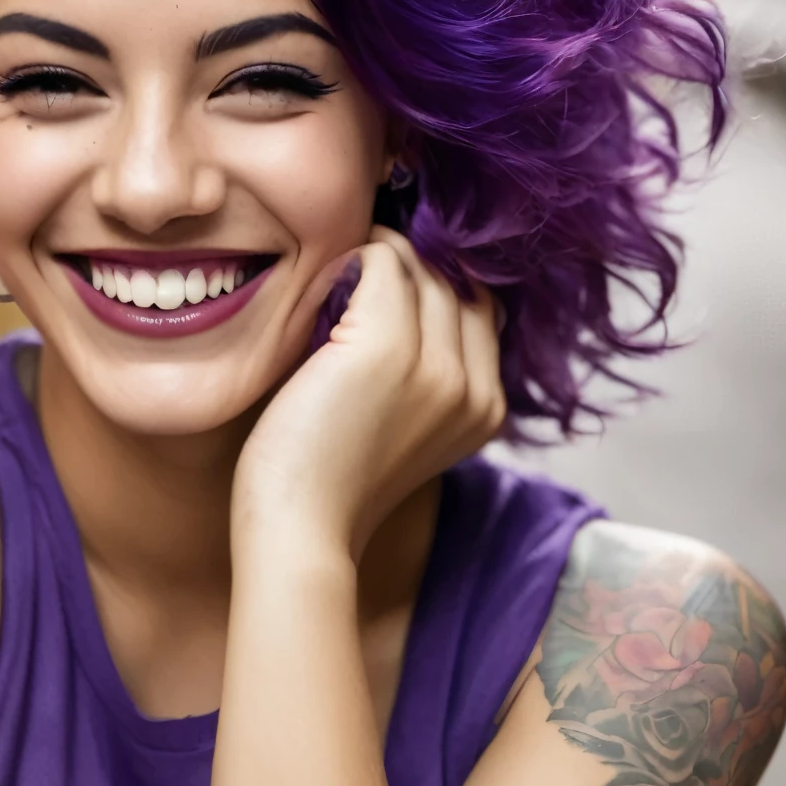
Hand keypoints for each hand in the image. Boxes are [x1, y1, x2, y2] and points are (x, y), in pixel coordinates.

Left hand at [233, 229, 505, 559]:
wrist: (299, 529)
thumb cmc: (328, 480)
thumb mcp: (403, 428)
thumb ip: (424, 379)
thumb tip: (401, 297)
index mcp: (486, 410)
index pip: (479, 310)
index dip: (437, 287)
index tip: (387, 282)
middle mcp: (472, 385)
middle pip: (456, 284)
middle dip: (410, 266)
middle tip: (357, 267)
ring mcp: (436, 364)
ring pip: (423, 268)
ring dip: (380, 257)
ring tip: (337, 274)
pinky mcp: (387, 345)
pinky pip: (384, 262)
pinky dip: (356, 257)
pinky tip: (325, 279)